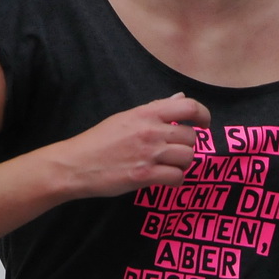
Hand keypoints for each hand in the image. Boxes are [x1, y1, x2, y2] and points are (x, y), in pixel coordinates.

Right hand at [45, 93, 212, 199]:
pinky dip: (175, 180)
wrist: (75, 165)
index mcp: (146, 113)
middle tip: (174, 153)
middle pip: (191, 137)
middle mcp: (150, 130)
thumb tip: (179, 98)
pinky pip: (177, 177)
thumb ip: (154, 109)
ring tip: (169, 166)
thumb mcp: (125, 118)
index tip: (203, 125)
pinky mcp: (144, 175)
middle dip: (187, 147)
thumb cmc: (98, 141)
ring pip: (187, 158)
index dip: (203, 116)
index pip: (189, 107)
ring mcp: (148, 153)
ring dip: (183, 164)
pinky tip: (165, 179)